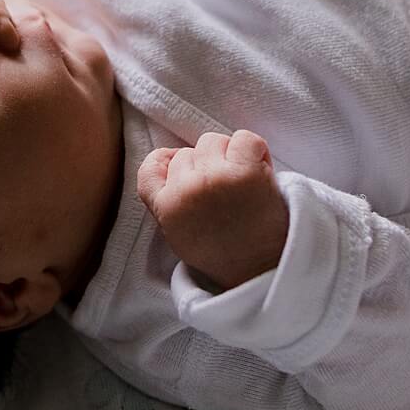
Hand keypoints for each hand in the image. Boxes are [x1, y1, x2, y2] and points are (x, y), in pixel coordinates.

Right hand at [136, 131, 288, 291]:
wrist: (260, 270)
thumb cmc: (222, 254)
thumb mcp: (178, 234)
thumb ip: (168, 201)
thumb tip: (170, 162)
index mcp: (167, 206)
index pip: (150, 168)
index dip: (164, 160)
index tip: (177, 162)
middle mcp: (187, 188)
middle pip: (188, 152)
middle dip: (205, 165)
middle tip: (224, 189)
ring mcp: (216, 177)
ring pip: (214, 141)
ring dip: (229, 155)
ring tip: (242, 180)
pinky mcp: (246, 171)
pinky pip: (245, 139)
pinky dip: (255, 150)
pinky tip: (260, 170)